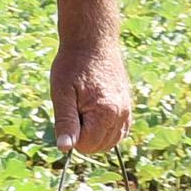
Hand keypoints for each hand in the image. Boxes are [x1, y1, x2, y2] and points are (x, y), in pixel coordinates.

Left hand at [49, 38, 131, 152]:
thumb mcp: (61, 94)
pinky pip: (119, 132)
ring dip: (94, 134)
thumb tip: (65, 148)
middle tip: (76, 108)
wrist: (93, 41)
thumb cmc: (73, 65)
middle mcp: (121, 114)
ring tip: (84, 109)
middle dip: (83, 135)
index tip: (69, 112)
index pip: (86, 145)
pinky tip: (94, 115)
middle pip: (99, 147)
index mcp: (106, 112)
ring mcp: (127, 110)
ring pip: (110, 142)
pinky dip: (106, 131)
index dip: (72, 135)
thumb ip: (65, 122)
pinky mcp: (128, 106)